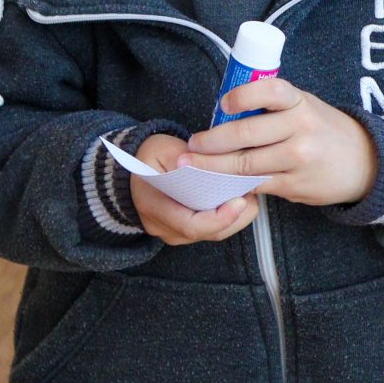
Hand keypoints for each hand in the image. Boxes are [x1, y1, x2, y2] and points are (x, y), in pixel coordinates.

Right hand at [127, 133, 258, 246]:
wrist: (131, 170)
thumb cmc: (147, 157)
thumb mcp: (162, 149)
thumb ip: (187, 158)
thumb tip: (215, 164)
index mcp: (153, 206)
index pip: (191, 225)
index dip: (220, 217)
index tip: (241, 201)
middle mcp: (163, 227)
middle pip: (209, 231)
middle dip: (237, 215)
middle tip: (252, 191)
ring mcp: (174, 232)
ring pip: (214, 233)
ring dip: (237, 216)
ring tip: (248, 192)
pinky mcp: (185, 230)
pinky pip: (212, 229)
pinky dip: (230, 216)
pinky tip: (239, 197)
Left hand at [183, 79, 377, 206]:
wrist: (366, 163)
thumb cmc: (325, 130)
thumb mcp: (306, 107)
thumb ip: (272, 107)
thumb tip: (224, 116)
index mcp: (301, 102)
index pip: (268, 91)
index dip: (241, 97)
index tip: (223, 105)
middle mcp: (301, 128)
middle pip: (244, 135)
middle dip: (209, 142)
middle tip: (191, 147)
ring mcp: (298, 159)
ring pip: (243, 165)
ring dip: (212, 167)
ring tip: (193, 167)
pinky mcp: (295, 186)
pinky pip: (254, 185)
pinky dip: (232, 184)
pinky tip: (218, 182)